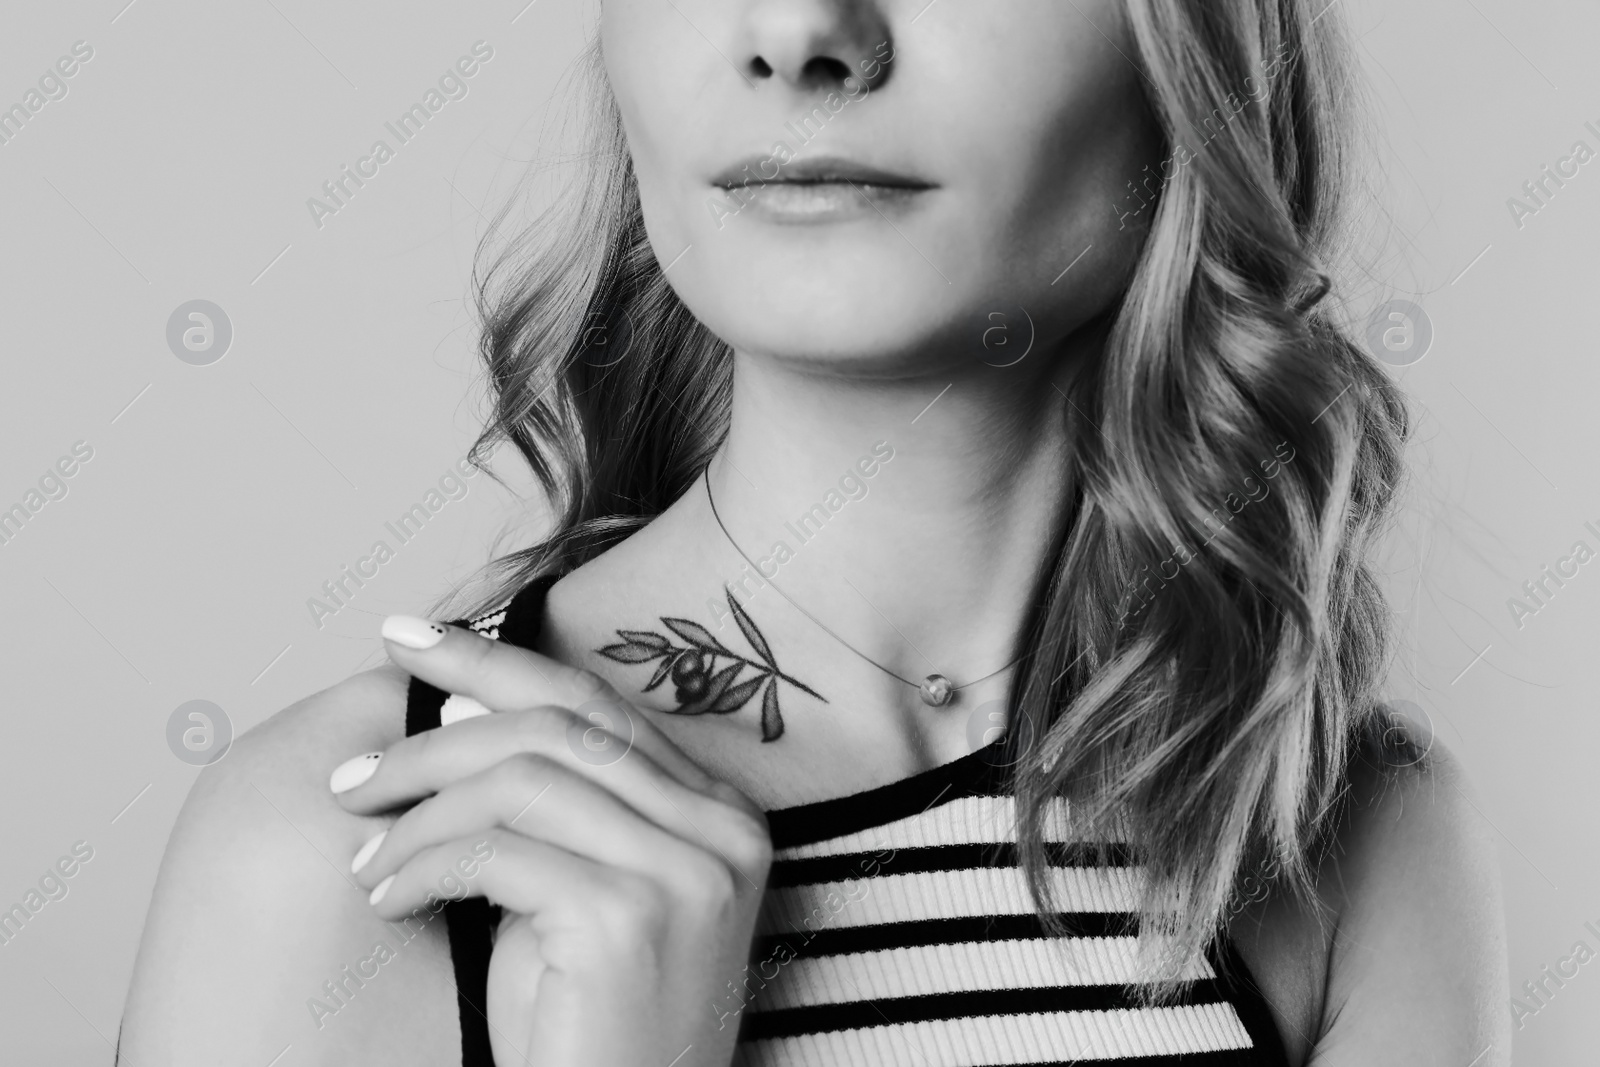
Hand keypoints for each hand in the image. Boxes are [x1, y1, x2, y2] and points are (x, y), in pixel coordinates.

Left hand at [332, 617, 772, 1066]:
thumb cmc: (588, 1023)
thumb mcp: (573, 892)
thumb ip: (548, 801)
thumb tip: (459, 701)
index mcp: (720, 813)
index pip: (595, 704)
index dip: (494, 661)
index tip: (406, 637)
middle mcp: (722, 829)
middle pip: (555, 727)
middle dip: (434, 737)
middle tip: (353, 776)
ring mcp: (687, 871)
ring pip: (518, 780)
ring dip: (416, 813)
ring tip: (364, 858)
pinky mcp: (630, 918)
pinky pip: (495, 852)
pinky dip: (421, 867)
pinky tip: (390, 901)